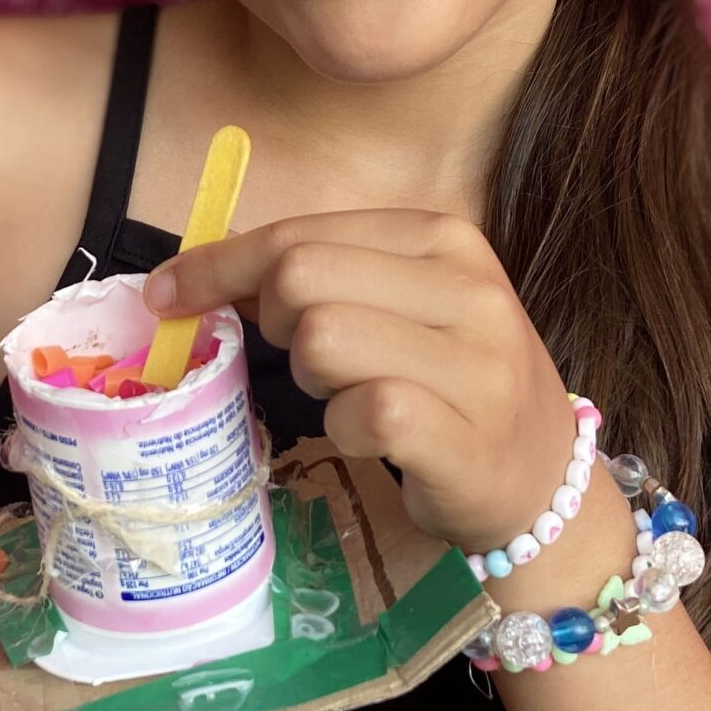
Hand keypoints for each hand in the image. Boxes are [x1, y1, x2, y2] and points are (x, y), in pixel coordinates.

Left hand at [142, 209, 582, 556]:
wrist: (544, 478)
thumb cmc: (453, 385)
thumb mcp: (405, 307)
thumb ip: (322, 275)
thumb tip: (198, 271)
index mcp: (445, 238)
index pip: (302, 232)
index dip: (220, 263)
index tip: (167, 292)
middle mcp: (467, 287)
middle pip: (301, 278)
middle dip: (272, 322)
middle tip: (302, 359)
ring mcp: (473, 360)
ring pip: (321, 340)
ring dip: (312, 381)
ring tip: (353, 397)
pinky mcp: (462, 431)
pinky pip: (356, 412)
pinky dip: (343, 430)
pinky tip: (373, 437)